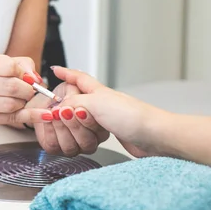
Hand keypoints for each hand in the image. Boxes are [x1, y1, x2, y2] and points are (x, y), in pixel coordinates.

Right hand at [0, 53, 48, 129]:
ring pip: (11, 105)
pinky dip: (29, 116)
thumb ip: (18, 64)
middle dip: (28, 90)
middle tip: (30, 91)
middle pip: (12, 86)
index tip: (28, 78)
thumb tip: (36, 78)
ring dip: (24, 103)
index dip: (25, 73)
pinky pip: (9, 119)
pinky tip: (41, 115)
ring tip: (21, 100)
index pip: (9, 66)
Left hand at [26, 82, 109, 156]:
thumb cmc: (62, 97)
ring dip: (62, 127)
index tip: (80, 109)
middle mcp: (88, 141)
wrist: (44, 102)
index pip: (100, 131)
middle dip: (75, 125)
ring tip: (56, 113)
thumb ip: (80, 87)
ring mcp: (73, 148)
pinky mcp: (56, 149)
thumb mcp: (73, 87)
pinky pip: (54, 145)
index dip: (89, 120)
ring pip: (71, 147)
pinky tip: (48, 119)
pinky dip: (50, 130)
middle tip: (66, 110)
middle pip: (87, 142)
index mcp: (98, 127)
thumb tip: (78, 90)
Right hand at [47, 66, 168, 157]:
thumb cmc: (132, 116)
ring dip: (78, 129)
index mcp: (97, 91)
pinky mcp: (108, 134)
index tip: (55, 70)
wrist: (155, 137)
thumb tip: (57, 109)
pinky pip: (87, 135)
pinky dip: (85, 138)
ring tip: (87, 129)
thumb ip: (73, 103)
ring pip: (78, 122)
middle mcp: (100, 103)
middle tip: (64, 116)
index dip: (66, 73)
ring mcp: (104, 119)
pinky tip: (89, 138)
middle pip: (73, 104)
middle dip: (67, 111)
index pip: (78, 77)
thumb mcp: (96, 103)